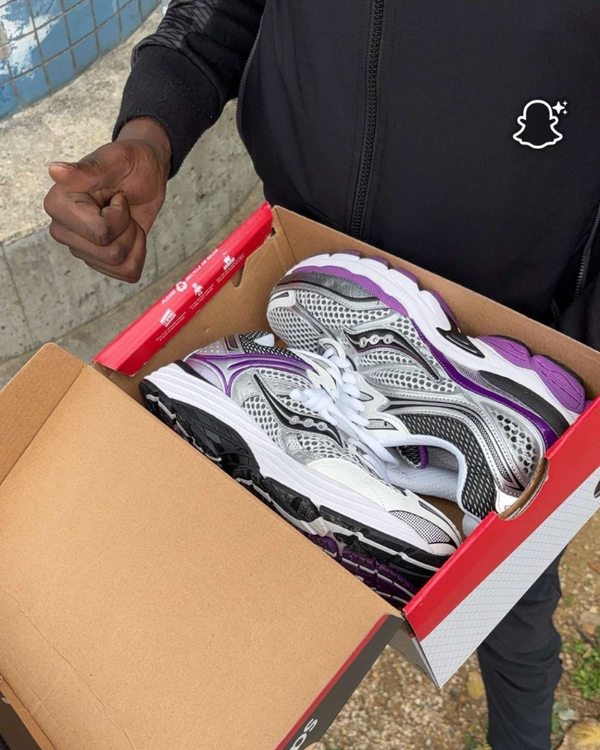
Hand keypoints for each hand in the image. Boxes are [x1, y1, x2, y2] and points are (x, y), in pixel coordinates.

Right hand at [44, 118, 171, 281]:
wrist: (145, 175)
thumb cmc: (130, 163)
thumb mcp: (116, 160)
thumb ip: (87, 170)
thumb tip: (54, 170)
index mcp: (58, 204)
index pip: (100, 233)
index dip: (120, 215)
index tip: (117, 196)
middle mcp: (62, 229)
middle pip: (111, 253)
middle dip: (129, 230)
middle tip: (123, 206)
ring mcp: (79, 247)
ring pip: (119, 263)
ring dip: (134, 240)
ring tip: (126, 217)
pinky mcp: (96, 260)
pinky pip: (126, 272)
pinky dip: (138, 254)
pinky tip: (130, 233)